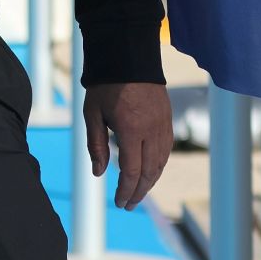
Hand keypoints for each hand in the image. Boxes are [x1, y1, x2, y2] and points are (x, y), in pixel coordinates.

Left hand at [82, 82, 172, 209]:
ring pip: (161, 163)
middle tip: (128, 205)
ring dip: (150, 181)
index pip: (132, 170)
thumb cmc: (105, 84)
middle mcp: (152, 130)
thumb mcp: (92, 113)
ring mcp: (163, 125)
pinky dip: (158, 166)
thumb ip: (96, 144)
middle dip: (138, 191)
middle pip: (149, 172)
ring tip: (137, 192)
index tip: (120, 202)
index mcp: (131, 129)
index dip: (126, 190)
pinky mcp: (167, 119)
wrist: (128, 55)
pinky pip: (166, 150)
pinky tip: (149, 172)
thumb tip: (99, 173)